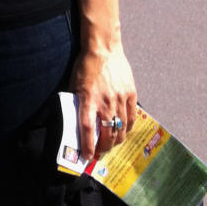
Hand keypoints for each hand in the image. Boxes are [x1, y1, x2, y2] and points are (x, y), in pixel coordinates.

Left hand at [70, 43, 136, 160]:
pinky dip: (128, 128)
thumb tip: (77, 120)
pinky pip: (132, 118)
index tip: (86, 157)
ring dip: (116, 140)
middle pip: (107, 133)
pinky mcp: (130, 95)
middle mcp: (105, 102)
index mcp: (88, 99)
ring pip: (121, 129)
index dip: (87, 145)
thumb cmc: (86, 65)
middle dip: (103, 148)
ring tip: (111, 145)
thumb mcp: (75, 84)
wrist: (104, 48)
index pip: (88, 129)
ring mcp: (120, 99)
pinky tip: (123, 131)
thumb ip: (77, 102)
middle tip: (99, 153)